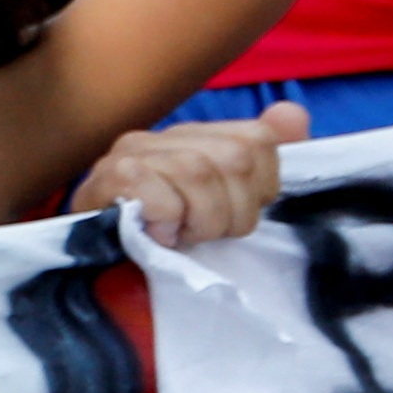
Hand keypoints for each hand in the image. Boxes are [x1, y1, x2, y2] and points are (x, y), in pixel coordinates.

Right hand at [69, 104, 297, 247]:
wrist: (99, 276)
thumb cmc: (169, 244)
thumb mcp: (225, 209)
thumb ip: (262, 165)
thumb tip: (293, 116)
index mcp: (196, 136)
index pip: (260, 139)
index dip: (260, 189)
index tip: (233, 214)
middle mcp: (163, 135)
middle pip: (235, 157)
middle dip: (233, 213)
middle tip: (207, 234)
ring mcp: (131, 152)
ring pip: (198, 172)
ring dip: (200, 222)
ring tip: (183, 238)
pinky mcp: (107, 178)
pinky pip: (160, 195)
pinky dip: (168, 224)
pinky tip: (159, 236)